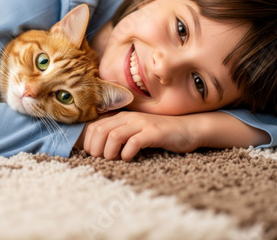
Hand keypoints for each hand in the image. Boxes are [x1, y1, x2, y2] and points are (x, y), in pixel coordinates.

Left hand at [82, 111, 201, 161]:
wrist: (187, 129)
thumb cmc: (159, 134)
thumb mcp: (135, 131)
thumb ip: (119, 135)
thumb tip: (97, 149)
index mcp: (122, 117)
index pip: (94, 126)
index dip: (88, 142)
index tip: (94, 155)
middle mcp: (130, 118)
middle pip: (100, 130)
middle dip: (96, 148)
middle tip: (102, 159)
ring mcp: (142, 124)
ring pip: (113, 135)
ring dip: (109, 152)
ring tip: (114, 159)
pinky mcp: (154, 133)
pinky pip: (134, 142)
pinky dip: (127, 153)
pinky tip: (129, 158)